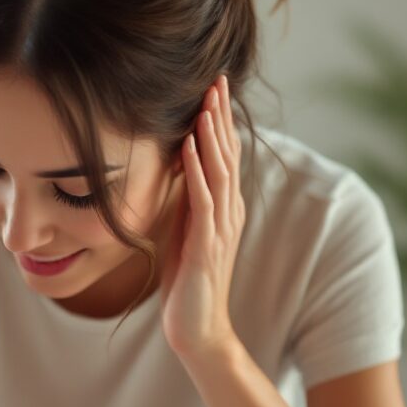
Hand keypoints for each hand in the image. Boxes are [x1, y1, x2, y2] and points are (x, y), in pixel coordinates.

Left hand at [161, 73, 245, 359]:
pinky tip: (189, 145)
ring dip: (212, 135)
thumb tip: (176, 168)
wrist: (196, 328)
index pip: (224, 155)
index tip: (213, 86)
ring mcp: (222, 227)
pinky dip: (196, 169)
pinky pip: (204, 199)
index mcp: (224, 207)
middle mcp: (229, 211)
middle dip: (221, 116)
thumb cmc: (187, 282)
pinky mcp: (207, 244)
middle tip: (217, 78)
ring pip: (219, 171)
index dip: (220, 120)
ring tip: (205, 102)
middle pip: (228, 153)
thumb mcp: (183, 230)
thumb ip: (186, 200)